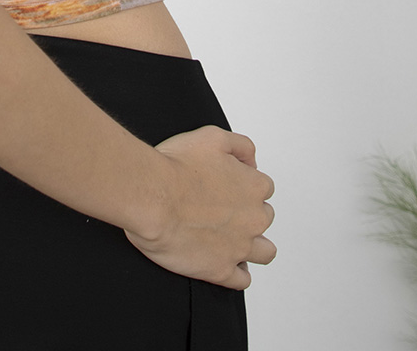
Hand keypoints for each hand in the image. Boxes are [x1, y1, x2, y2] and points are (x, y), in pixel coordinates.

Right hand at [124, 125, 275, 289]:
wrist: (151, 197)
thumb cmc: (174, 166)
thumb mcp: (212, 136)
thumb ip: (240, 145)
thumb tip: (252, 160)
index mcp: (253, 186)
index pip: (263, 187)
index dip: (244, 185)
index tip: (228, 186)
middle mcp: (253, 218)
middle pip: (264, 217)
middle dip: (248, 213)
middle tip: (223, 209)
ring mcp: (239, 247)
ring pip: (264, 252)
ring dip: (252, 245)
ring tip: (231, 240)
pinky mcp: (220, 271)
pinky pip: (242, 280)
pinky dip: (237, 272)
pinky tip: (224, 263)